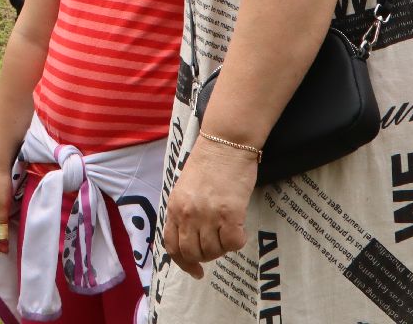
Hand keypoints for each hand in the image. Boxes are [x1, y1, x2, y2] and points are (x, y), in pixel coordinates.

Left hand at [161, 136, 256, 277]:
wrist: (226, 142)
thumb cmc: (208, 162)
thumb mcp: (185, 188)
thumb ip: (184, 211)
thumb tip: (191, 236)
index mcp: (175, 207)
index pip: (172, 246)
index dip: (183, 263)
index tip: (195, 270)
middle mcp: (188, 214)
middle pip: (193, 252)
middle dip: (205, 257)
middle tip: (216, 248)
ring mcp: (208, 215)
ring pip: (214, 250)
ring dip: (222, 248)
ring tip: (228, 233)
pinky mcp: (230, 213)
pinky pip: (233, 243)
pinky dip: (238, 242)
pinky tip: (240, 230)